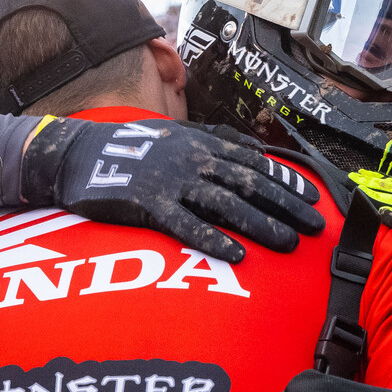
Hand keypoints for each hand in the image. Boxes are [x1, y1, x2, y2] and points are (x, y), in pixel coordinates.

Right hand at [23, 117, 323, 261]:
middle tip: (313, 228)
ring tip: (288, 244)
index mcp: (201, 145)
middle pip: (250, 185)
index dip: (286, 182)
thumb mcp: (175, 136)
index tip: (312, 201)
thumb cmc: (129, 150)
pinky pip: (186, 225)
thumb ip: (213, 142)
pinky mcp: (148, 205)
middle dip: (286, 207)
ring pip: (226, 205)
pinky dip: (212, 239)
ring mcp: (171, 182)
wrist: (78, 155)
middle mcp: (193, 161)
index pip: (255, 164)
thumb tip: (253, 149)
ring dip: (261, 225)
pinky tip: (236, 255)